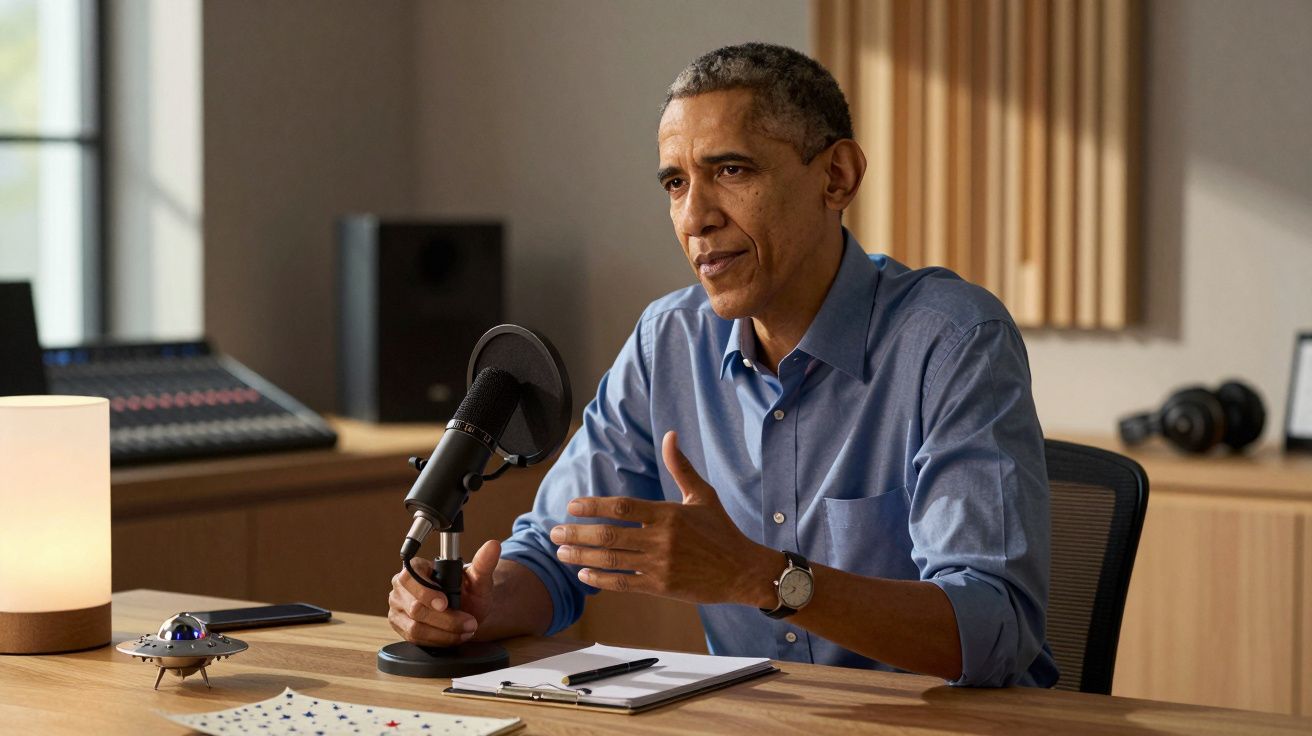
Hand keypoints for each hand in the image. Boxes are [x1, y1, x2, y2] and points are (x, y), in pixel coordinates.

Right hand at [388, 538, 499, 645]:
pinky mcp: (400, 626)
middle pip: (415, 608)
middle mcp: (402, 587)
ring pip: (415, 627)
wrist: (468, 611)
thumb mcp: (479, 578)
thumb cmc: (469, 591)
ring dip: (445, 632)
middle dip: (446, 619)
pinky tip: (453, 636)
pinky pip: (415, 639)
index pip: (410, 578)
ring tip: (465, 630)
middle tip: (469, 622)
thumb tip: (493, 546)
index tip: (445, 604)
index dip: (427, 593)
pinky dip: (438, 640)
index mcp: (416, 568)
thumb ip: (484, 563)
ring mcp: (398, 607)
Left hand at [551, 431, 776, 606]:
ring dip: (581, 557)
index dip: (592, 506)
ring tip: (561, 553)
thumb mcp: (703, 495)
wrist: (742, 571)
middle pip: (608, 535)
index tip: (571, 507)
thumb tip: (670, 435)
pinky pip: (623, 584)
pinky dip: (600, 580)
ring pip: (611, 560)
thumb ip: (681, 467)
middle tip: (554, 533)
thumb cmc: (721, 530)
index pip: (621, 507)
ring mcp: (660, 565)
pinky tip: (584, 575)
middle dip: (576, 534)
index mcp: (669, 514)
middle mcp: (661, 539)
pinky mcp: (661, 587)